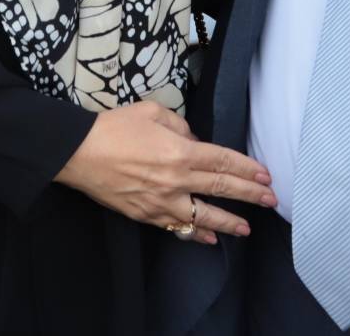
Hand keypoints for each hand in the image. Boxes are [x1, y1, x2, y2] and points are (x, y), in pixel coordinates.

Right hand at [54, 101, 275, 244]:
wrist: (78, 153)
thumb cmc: (114, 127)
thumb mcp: (152, 112)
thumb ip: (180, 126)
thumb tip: (194, 141)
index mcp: (180, 152)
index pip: (223, 162)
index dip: (247, 169)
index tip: (265, 175)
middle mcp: (176, 180)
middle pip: (221, 188)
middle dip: (250, 195)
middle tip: (271, 200)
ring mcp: (162, 202)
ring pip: (204, 216)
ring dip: (229, 222)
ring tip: (247, 228)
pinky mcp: (146, 215)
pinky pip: (178, 227)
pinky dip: (196, 234)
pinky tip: (209, 238)